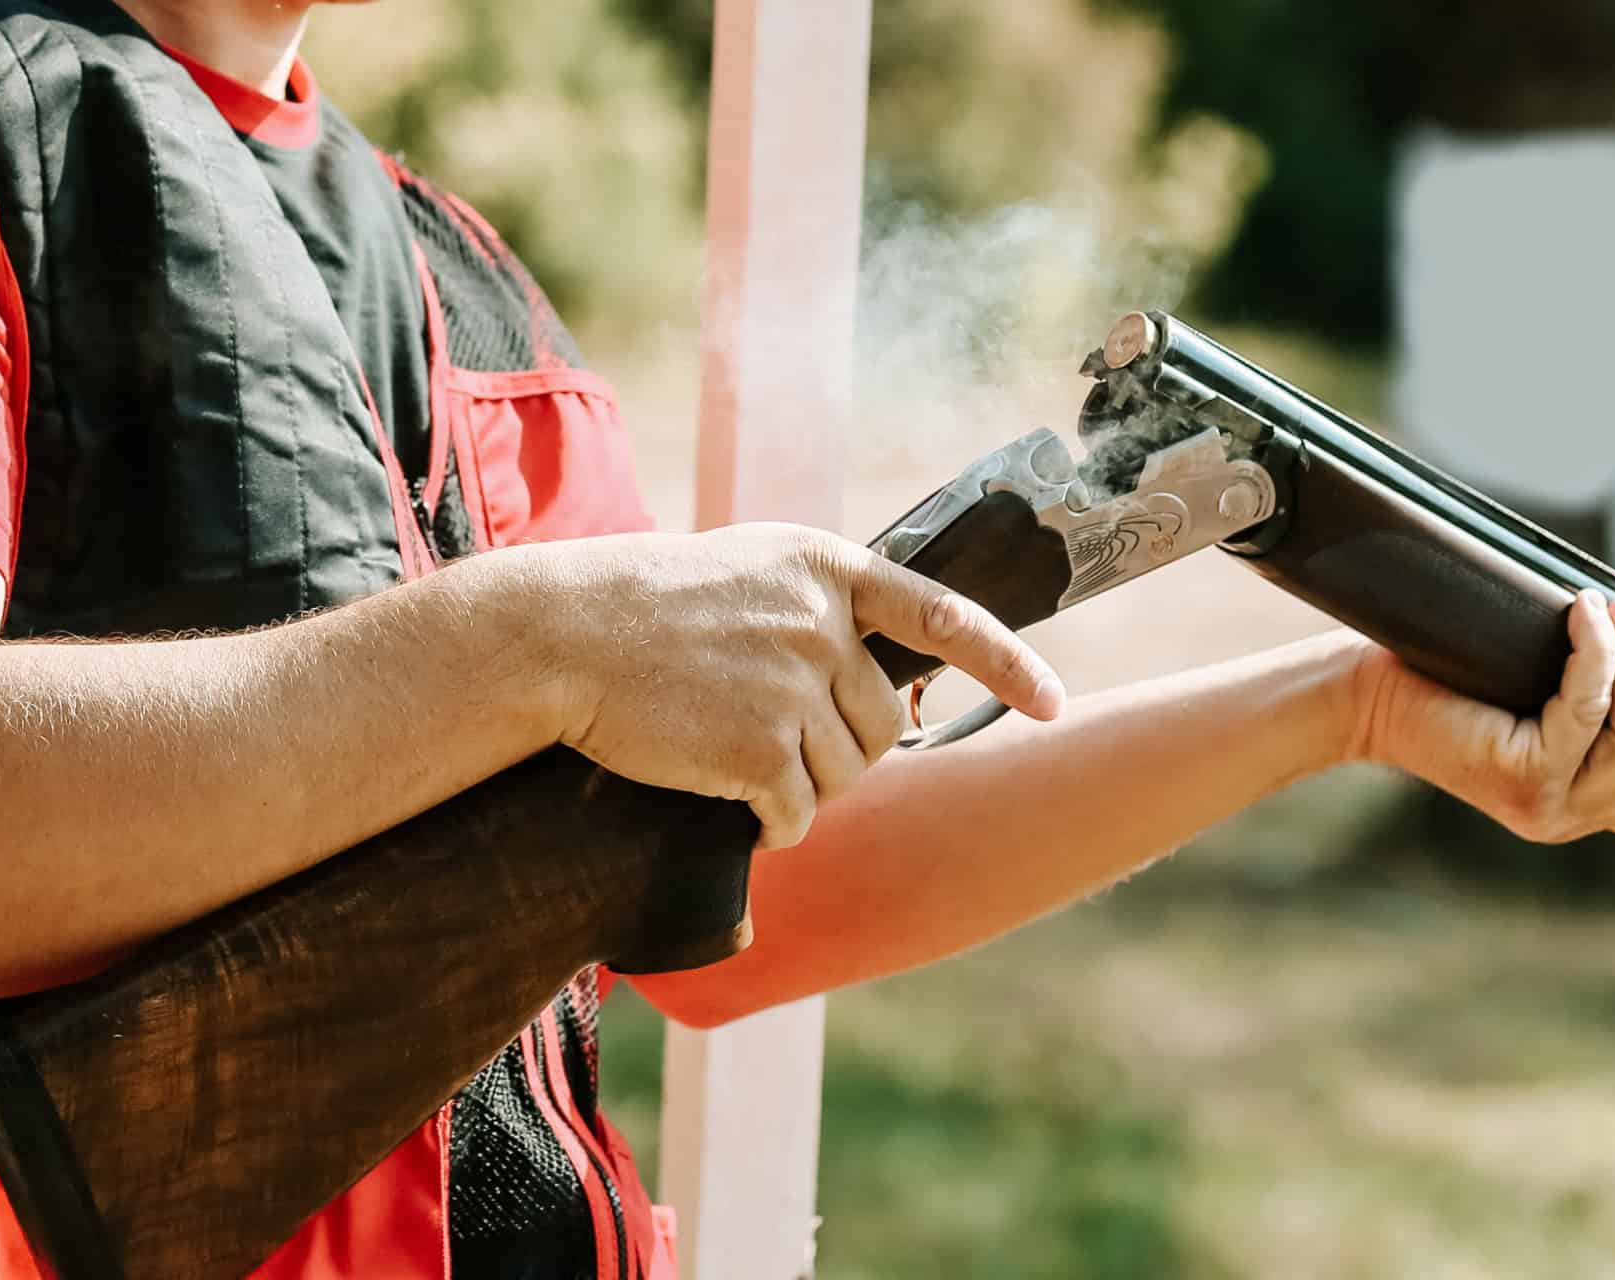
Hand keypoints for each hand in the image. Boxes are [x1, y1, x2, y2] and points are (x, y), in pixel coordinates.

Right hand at [501, 523, 1063, 848]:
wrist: (560, 634)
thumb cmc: (646, 605)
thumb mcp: (749, 573)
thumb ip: (821, 612)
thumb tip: (886, 695)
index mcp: (828, 569)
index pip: (944, 617)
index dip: (1008, 665)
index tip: (1053, 704)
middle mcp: (824, 622)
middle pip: (883, 724)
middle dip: (843, 750)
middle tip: (776, 744)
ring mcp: (793, 685)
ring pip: (842, 774)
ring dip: (801, 786)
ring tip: (734, 756)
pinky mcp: (756, 748)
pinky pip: (795, 814)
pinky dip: (771, 825)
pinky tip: (729, 803)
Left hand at [1352, 590, 1614, 845]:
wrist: (1367, 697)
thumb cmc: (1453, 685)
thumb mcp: (1543, 700)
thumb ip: (1604, 704)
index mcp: (1586, 810)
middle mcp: (1570, 820)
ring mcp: (1546, 806)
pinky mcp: (1518, 777)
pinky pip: (1588, 712)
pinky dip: (1600, 656)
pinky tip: (1587, 615)